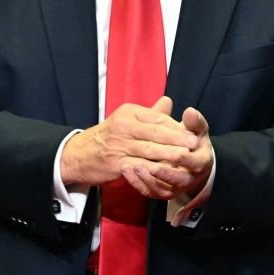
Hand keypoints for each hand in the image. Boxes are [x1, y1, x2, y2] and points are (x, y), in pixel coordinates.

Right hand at [60, 96, 198, 189]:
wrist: (78, 155)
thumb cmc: (107, 137)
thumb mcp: (125, 120)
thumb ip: (150, 114)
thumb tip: (169, 101)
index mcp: (128, 113)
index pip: (156, 118)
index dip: (176, 126)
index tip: (193, 132)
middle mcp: (123, 126)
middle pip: (155, 133)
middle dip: (177, 139)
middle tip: (195, 144)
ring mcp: (118, 145)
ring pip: (150, 150)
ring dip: (170, 155)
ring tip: (186, 158)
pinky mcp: (116, 163)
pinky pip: (140, 166)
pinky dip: (155, 169)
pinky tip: (167, 172)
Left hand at [129, 105, 213, 202]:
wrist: (188, 159)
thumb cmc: (190, 140)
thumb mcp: (195, 130)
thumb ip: (194, 122)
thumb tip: (190, 111)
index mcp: (201, 162)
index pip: (193, 162)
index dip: (182, 156)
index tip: (167, 147)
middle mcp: (190, 178)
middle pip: (179, 179)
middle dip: (163, 172)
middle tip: (144, 163)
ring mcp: (175, 187)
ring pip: (163, 189)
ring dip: (147, 179)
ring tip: (133, 166)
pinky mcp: (161, 192)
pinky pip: (149, 192)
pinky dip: (137, 183)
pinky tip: (126, 170)